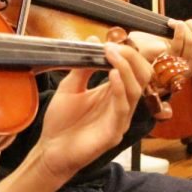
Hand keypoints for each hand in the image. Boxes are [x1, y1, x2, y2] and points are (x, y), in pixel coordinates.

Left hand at [37, 43, 149, 177]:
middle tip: (114, 47)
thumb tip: (93, 41)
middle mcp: (121, 105)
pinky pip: (123, 108)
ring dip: (125, 69)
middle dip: (131, 58)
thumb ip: (82, 67)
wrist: (50, 150)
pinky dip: (120, 89)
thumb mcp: (70, 87)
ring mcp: (120, 119)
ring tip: (112, 54)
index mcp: (112, 94)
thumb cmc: (61, 122)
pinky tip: (113, 75)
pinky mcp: (114, 132)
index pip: (132, 70)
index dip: (127, 54)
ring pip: (135, 90)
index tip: (112, 42)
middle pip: (141, 77)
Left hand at [129, 21, 191, 75]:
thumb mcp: (186, 47)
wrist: (143, 66)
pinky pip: (178, 43)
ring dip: (184, 25)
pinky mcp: (168, 61)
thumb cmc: (165, 54)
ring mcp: (181, 65)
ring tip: (175, 24)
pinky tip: (172, 24)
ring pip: (191, 40)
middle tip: (184, 23)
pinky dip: (178, 30)